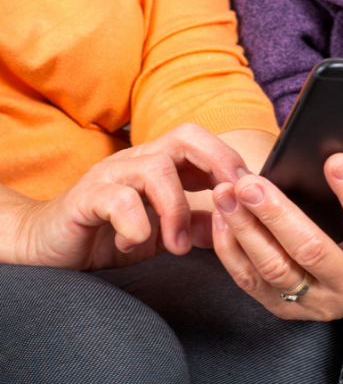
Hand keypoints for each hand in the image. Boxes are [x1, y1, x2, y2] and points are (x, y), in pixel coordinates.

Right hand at [14, 124, 247, 269]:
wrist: (50, 245)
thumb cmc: (110, 232)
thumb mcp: (165, 231)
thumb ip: (198, 224)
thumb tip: (236, 223)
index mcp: (161, 164)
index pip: (204, 144)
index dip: (232, 163)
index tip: (251, 194)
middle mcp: (137, 161)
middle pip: (185, 137)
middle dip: (216, 164)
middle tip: (229, 202)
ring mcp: (110, 175)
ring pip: (155, 169)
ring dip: (176, 211)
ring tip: (177, 247)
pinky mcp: (85, 198)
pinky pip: (117, 199)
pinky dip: (137, 224)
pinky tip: (137, 243)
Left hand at [211, 153, 342, 320]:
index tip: (335, 161)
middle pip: (312, 250)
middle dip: (278, 214)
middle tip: (250, 182)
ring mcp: (315, 304)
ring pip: (275, 267)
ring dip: (246, 228)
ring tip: (227, 194)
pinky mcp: (283, 308)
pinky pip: (250, 280)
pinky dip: (232, 249)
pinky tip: (222, 218)